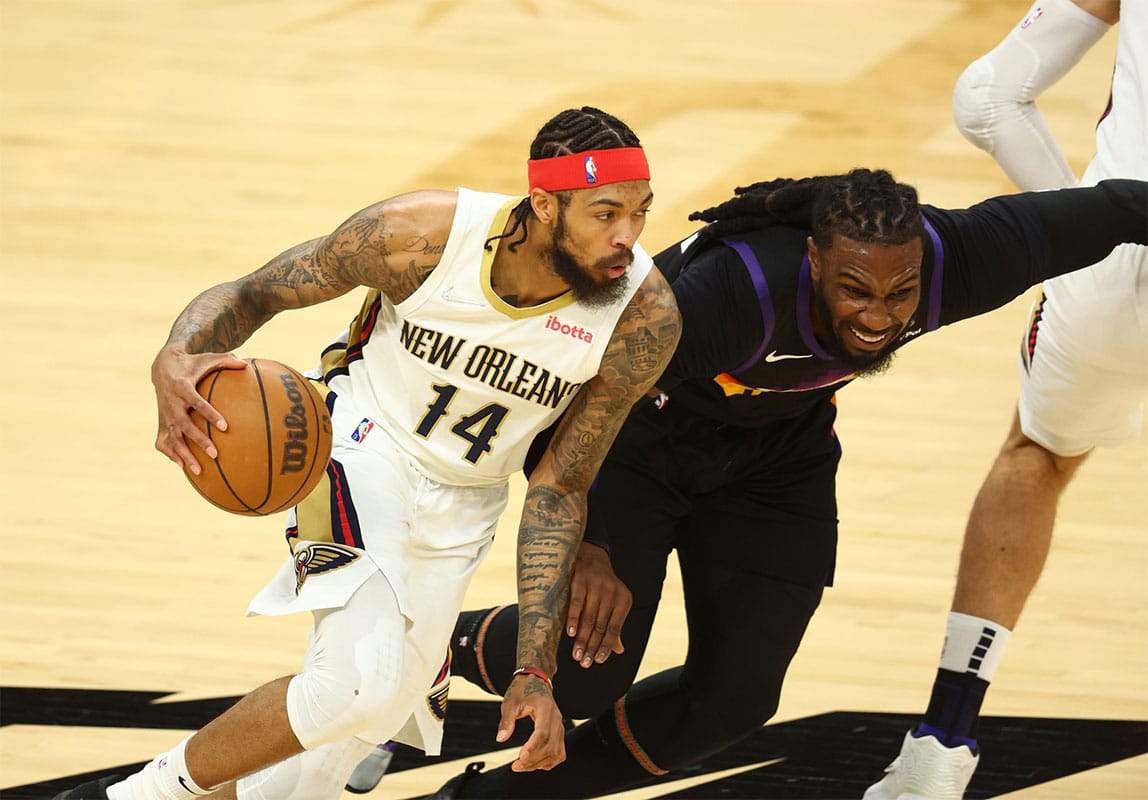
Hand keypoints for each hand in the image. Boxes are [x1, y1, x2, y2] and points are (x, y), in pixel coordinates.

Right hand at [151, 345, 247, 473]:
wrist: (162, 366)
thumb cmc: (191, 364)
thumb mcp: (207, 358)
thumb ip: (226, 360)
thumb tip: (247, 364)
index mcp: (182, 387)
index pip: (197, 403)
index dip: (210, 414)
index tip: (224, 426)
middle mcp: (170, 403)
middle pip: (184, 425)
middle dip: (198, 440)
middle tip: (215, 454)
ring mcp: (164, 415)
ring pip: (172, 438)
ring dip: (184, 455)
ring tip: (199, 471)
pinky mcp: (160, 422)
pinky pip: (163, 442)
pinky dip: (171, 454)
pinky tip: (183, 467)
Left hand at [498, 674, 565, 770]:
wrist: (536, 680)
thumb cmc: (522, 689)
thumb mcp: (510, 701)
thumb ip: (506, 720)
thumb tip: (501, 739)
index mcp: (545, 708)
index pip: (542, 733)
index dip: (532, 747)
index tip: (520, 757)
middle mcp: (556, 719)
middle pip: (550, 746)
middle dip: (533, 760)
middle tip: (516, 766)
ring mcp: (560, 727)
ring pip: (556, 753)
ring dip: (540, 763)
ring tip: (522, 765)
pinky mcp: (560, 733)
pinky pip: (559, 753)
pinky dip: (548, 762)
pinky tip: (534, 762)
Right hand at [566, 541, 631, 667]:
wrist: (591, 555)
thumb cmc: (602, 586)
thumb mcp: (613, 603)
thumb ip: (614, 626)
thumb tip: (619, 650)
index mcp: (624, 600)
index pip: (614, 628)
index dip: (606, 646)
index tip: (597, 661)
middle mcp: (612, 593)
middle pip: (601, 626)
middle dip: (592, 647)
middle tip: (584, 663)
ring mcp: (596, 586)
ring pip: (588, 618)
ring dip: (582, 639)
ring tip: (576, 655)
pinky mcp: (580, 581)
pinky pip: (577, 604)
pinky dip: (573, 620)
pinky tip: (570, 634)